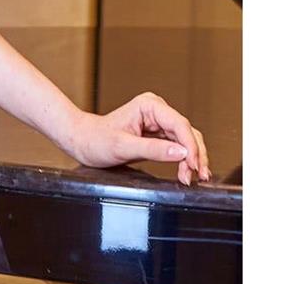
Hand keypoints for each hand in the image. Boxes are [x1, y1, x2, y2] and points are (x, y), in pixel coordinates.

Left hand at [74, 94, 208, 189]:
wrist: (83, 142)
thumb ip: (153, 150)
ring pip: (185, 140)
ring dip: (192, 158)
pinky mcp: (157, 135)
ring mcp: (158, 123)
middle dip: (196, 154)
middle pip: (187, 132)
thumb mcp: (123, 147)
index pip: (180, 125)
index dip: (190, 146)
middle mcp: (157, 111)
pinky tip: (187, 172)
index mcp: (150, 106)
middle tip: (199, 176)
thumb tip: (180, 153)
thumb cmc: (97, 140)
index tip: (194, 166)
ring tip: (195, 178)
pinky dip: (184, 160)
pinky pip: (177, 146)